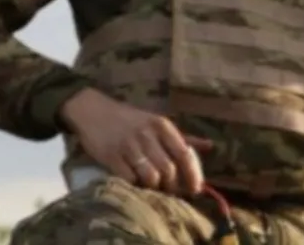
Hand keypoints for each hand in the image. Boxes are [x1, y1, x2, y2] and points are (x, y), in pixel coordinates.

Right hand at [60, 88, 212, 195]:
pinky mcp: (111, 156)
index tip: (196, 189)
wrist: (94, 111)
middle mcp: (147, 134)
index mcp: (163, 126)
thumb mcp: (158, 123)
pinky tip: (136, 185)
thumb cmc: (131, 120)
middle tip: (172, 192)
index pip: (184, 154)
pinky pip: (129, 178)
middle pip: (169, 169)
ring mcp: (129, 145)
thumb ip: (182, 137)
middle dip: (173, 185)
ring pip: (151, 176)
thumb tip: (209, 146)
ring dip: (155, 188)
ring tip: (154, 189)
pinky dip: (135, 186)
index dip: (193, 174)